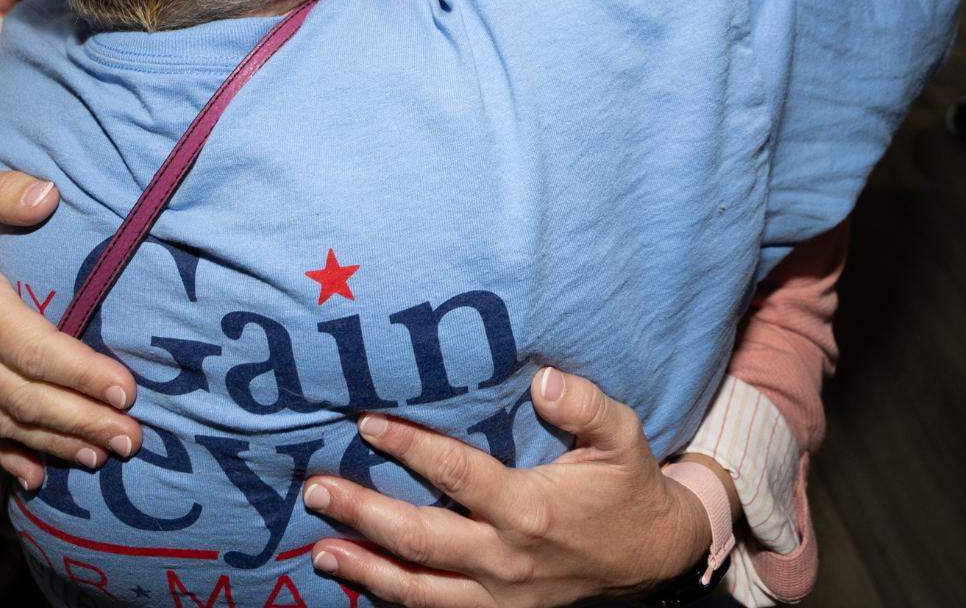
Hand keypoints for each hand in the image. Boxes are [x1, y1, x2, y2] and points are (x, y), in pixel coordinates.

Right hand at [0, 155, 141, 487]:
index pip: (33, 350)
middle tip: (132, 438)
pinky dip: (8, 455)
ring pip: (5, 421)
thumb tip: (46, 195)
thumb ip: (6, 190)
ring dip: (56, 443)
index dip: (80, 374)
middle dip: (82, 421)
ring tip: (104, 455)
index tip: (125, 391)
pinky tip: (37, 479)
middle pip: (26, 398)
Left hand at [302, 368, 714, 606]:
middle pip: (418, 539)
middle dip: (361, 514)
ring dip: (365, 569)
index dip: (409, 448)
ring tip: (319, 550)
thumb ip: (586, 404)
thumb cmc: (628, 487)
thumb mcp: (623, 436)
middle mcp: (506, 558)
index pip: (456, 475)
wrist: (651, 555)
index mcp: (529, 509)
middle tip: (314, 491)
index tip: (366, 424)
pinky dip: (395, 599)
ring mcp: (499, 595)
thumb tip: (542, 379)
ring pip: (418, 589)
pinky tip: (363, 581)